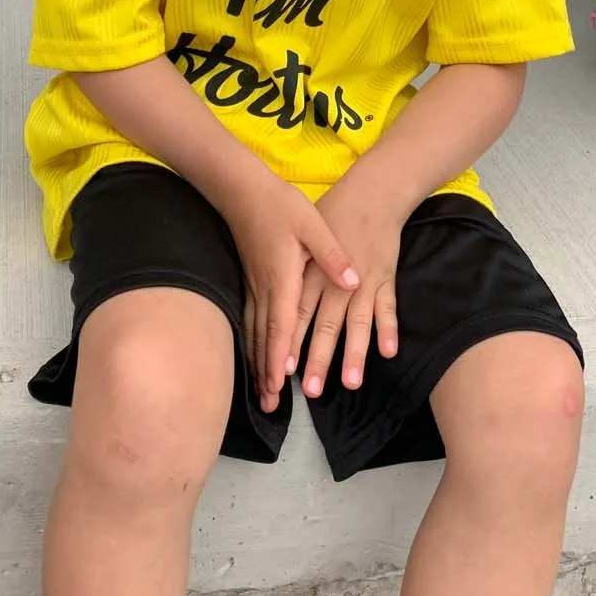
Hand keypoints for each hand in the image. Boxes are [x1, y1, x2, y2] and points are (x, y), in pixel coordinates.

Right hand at [220, 172, 358, 414]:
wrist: (242, 189)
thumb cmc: (280, 205)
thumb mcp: (312, 224)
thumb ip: (332, 255)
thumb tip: (353, 281)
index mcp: (282, 277)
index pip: (281, 324)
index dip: (280, 355)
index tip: (281, 383)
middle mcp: (264, 288)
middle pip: (263, 338)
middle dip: (267, 373)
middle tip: (270, 406)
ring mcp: (254, 286)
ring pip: (253, 333)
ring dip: (258, 364)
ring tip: (262, 394)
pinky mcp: (250, 281)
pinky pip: (249, 321)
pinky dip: (251, 344)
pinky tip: (253, 357)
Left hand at [292, 175, 404, 399]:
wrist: (372, 193)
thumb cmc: (333, 214)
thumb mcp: (304, 236)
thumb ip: (295, 273)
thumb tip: (280, 306)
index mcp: (312, 273)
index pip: (297, 314)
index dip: (290, 343)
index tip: (281, 372)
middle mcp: (336, 282)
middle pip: (326, 326)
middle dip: (319, 360)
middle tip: (312, 391)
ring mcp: (364, 281)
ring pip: (358, 323)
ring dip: (355, 353)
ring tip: (352, 382)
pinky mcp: (385, 278)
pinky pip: (388, 307)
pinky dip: (388, 328)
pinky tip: (389, 352)